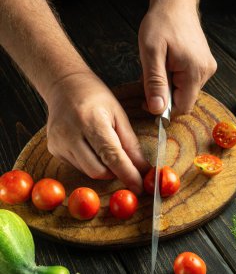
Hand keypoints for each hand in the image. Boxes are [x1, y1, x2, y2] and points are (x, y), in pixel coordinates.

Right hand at [45, 72, 148, 193]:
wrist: (64, 86)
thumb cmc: (95, 97)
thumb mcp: (118, 114)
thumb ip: (131, 144)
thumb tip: (143, 169)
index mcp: (90, 120)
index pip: (111, 156)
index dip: (127, 174)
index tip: (140, 187)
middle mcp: (70, 133)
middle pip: (98, 171)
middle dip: (115, 173)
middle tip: (125, 165)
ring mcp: (59, 143)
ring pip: (88, 172)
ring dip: (104, 168)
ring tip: (106, 149)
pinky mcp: (54, 150)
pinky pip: (78, 167)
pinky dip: (91, 163)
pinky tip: (90, 146)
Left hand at [138, 4, 216, 114]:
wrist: (174, 4)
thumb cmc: (162, 23)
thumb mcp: (151, 53)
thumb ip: (155, 83)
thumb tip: (157, 109)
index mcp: (195, 72)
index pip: (182, 107)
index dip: (164, 110)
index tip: (147, 101)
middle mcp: (205, 72)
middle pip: (183, 101)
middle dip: (163, 96)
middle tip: (148, 80)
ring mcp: (206, 69)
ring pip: (184, 92)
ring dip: (167, 88)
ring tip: (157, 69)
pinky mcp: (202, 65)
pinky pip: (186, 83)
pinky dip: (172, 80)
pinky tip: (165, 66)